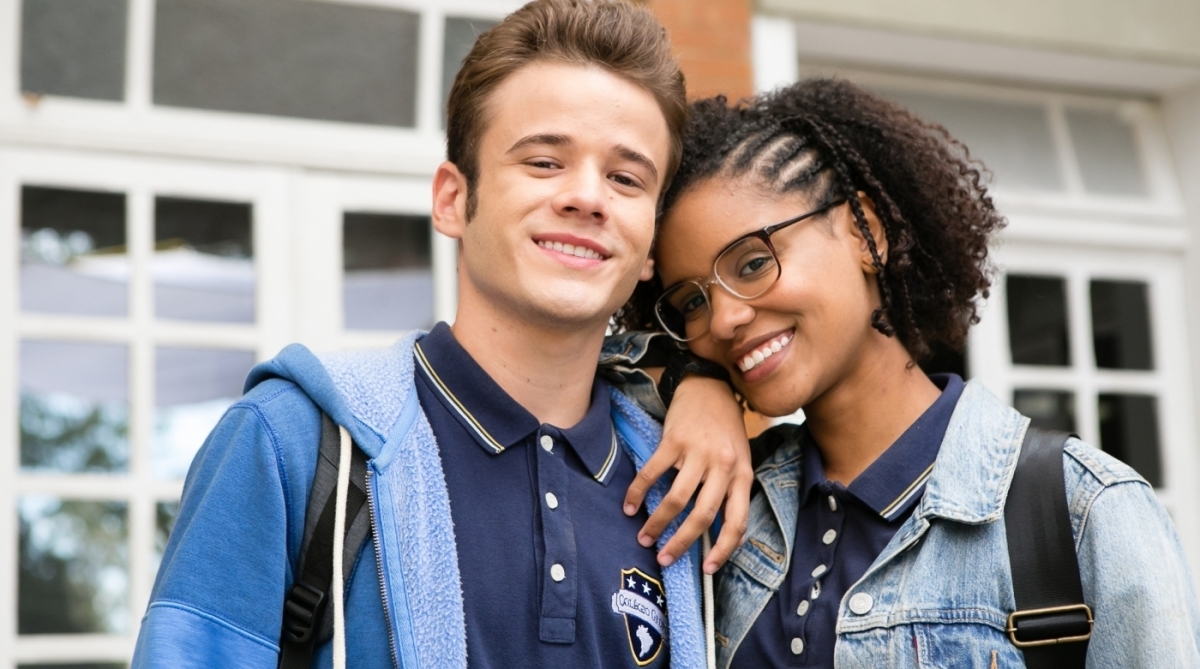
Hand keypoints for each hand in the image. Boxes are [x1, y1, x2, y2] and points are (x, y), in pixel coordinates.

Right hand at [623, 375, 752, 573]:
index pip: (737, 521)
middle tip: (664, 559)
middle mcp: (724, 466)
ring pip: (676, 498)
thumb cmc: (725, 430)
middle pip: (702, 514)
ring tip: (643, 535)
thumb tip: (720, 535)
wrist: (710, 387)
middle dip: (681, 542)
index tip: (707, 569)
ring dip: (657, 522)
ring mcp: (698, 452)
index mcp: (743, 475)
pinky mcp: (674, 440)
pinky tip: (628, 505)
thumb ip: (731, 492)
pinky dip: (638, 491)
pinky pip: (653, 473)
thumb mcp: (739, 460)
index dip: (723, 549)